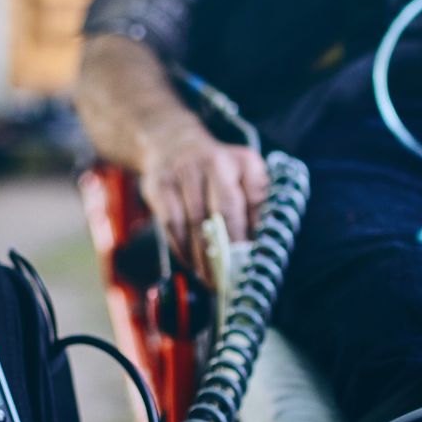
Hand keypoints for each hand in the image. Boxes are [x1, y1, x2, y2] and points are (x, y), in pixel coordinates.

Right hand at [139, 123, 267, 284]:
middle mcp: (214, 162)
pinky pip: (172, 224)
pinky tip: (191, 264)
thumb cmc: (215, 169)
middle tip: (233, 278)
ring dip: (204, 257)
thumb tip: (262, 247)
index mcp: (244, 161)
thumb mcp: (243, 174)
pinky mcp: (159, 186)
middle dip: (229, 250)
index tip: (256, 261)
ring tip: (212, 279)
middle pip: (224, 211)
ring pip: (195, 223)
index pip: (256, 199)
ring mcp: (183, 173)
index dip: (257, 232)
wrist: (170, 142)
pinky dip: (182, 248)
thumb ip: (255, 204)